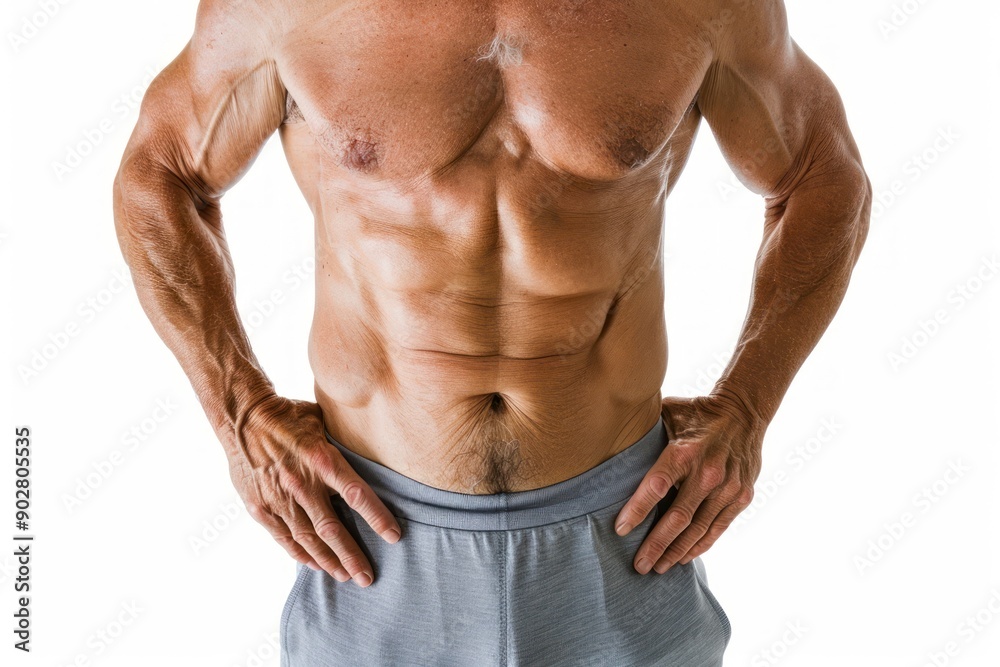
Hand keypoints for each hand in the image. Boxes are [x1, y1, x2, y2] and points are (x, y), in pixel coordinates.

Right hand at [226, 394, 400, 586]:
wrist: (242, 418)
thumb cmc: (289, 416)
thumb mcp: (323, 422)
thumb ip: (344, 443)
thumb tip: (374, 448)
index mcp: (323, 460)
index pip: (357, 495)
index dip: (377, 518)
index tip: (393, 537)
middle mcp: (302, 484)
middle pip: (332, 528)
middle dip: (352, 556)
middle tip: (367, 577)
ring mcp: (279, 499)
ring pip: (308, 539)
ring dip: (328, 560)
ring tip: (344, 576)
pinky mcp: (260, 507)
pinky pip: (283, 537)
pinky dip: (300, 553)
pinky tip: (314, 564)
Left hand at [614, 392, 764, 573]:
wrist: (744, 412)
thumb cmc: (697, 414)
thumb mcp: (669, 414)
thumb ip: (645, 431)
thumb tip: (607, 440)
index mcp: (684, 452)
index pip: (656, 486)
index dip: (637, 511)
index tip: (620, 530)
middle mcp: (707, 472)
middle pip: (678, 518)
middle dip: (656, 545)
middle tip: (638, 565)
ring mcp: (727, 487)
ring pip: (698, 529)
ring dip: (676, 552)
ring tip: (658, 568)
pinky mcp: (741, 496)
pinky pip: (718, 528)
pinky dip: (700, 545)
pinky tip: (684, 557)